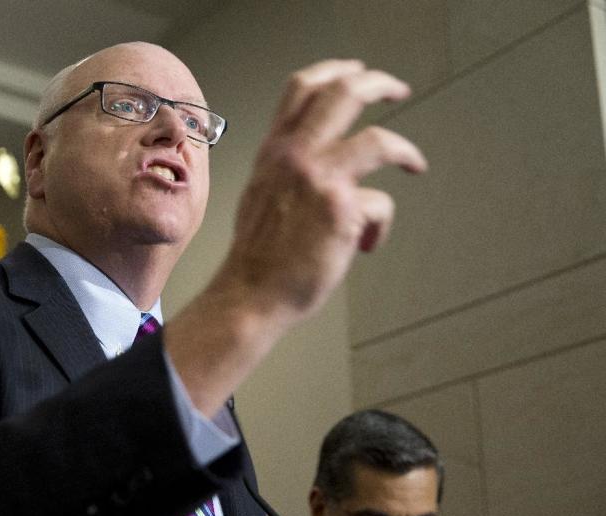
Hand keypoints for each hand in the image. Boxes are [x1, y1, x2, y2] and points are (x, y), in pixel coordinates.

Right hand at [225, 59, 426, 318]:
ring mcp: (319, 180)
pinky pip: (380, 206)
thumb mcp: (260, 194)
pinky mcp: (341, 210)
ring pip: (379, 140)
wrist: (251, 293)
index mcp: (274, 151)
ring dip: (406, 151)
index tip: (357, 72)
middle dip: (379, 84)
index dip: (334, 71)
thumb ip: (285, 170)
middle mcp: (295, 157)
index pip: (301, 89)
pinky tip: (364, 245)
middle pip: (343, 94)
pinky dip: (377, 228)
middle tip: (397, 90)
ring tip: (415, 163)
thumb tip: (316, 166)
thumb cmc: (258, 254)